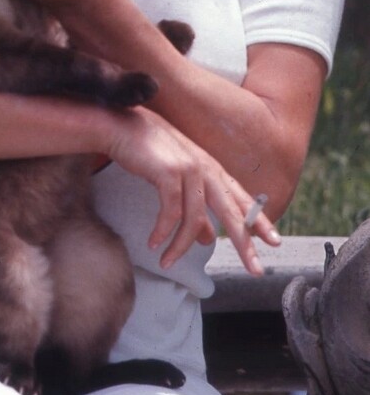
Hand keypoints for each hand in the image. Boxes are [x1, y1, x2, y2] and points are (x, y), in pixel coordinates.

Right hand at [106, 105, 280, 275]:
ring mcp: (189, 168)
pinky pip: (171, 212)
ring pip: (195, 219)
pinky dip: (163, 231)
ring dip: (181, 245)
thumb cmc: (146, 149)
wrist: (119, 125)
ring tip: (167, 261)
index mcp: (210, 167)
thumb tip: (208, 239)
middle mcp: (205, 167)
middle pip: (231, 212)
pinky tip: (154, 243)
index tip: (274, 241)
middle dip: (244, 242)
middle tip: (255, 269)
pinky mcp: (169, 172)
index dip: (257, 220)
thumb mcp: (176, 178)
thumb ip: (195, 206)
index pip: (240, 198)